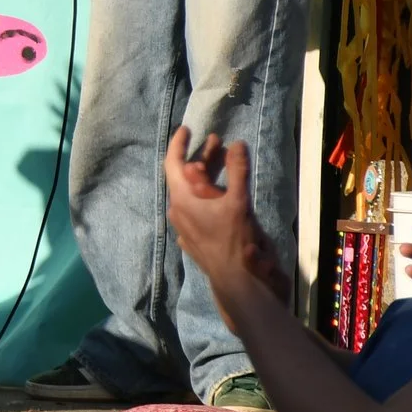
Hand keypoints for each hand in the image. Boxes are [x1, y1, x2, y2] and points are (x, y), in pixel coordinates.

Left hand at [163, 128, 289, 328]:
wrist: (237, 282)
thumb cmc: (234, 242)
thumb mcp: (238, 203)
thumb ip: (237, 171)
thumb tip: (236, 143)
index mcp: (182, 201)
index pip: (173, 164)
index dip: (179, 144)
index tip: (186, 128)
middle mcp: (179, 212)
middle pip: (185, 177)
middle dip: (200, 157)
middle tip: (217, 140)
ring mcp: (187, 226)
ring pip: (193, 193)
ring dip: (207, 175)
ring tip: (224, 159)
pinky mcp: (198, 236)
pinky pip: (199, 207)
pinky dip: (210, 192)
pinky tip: (224, 189)